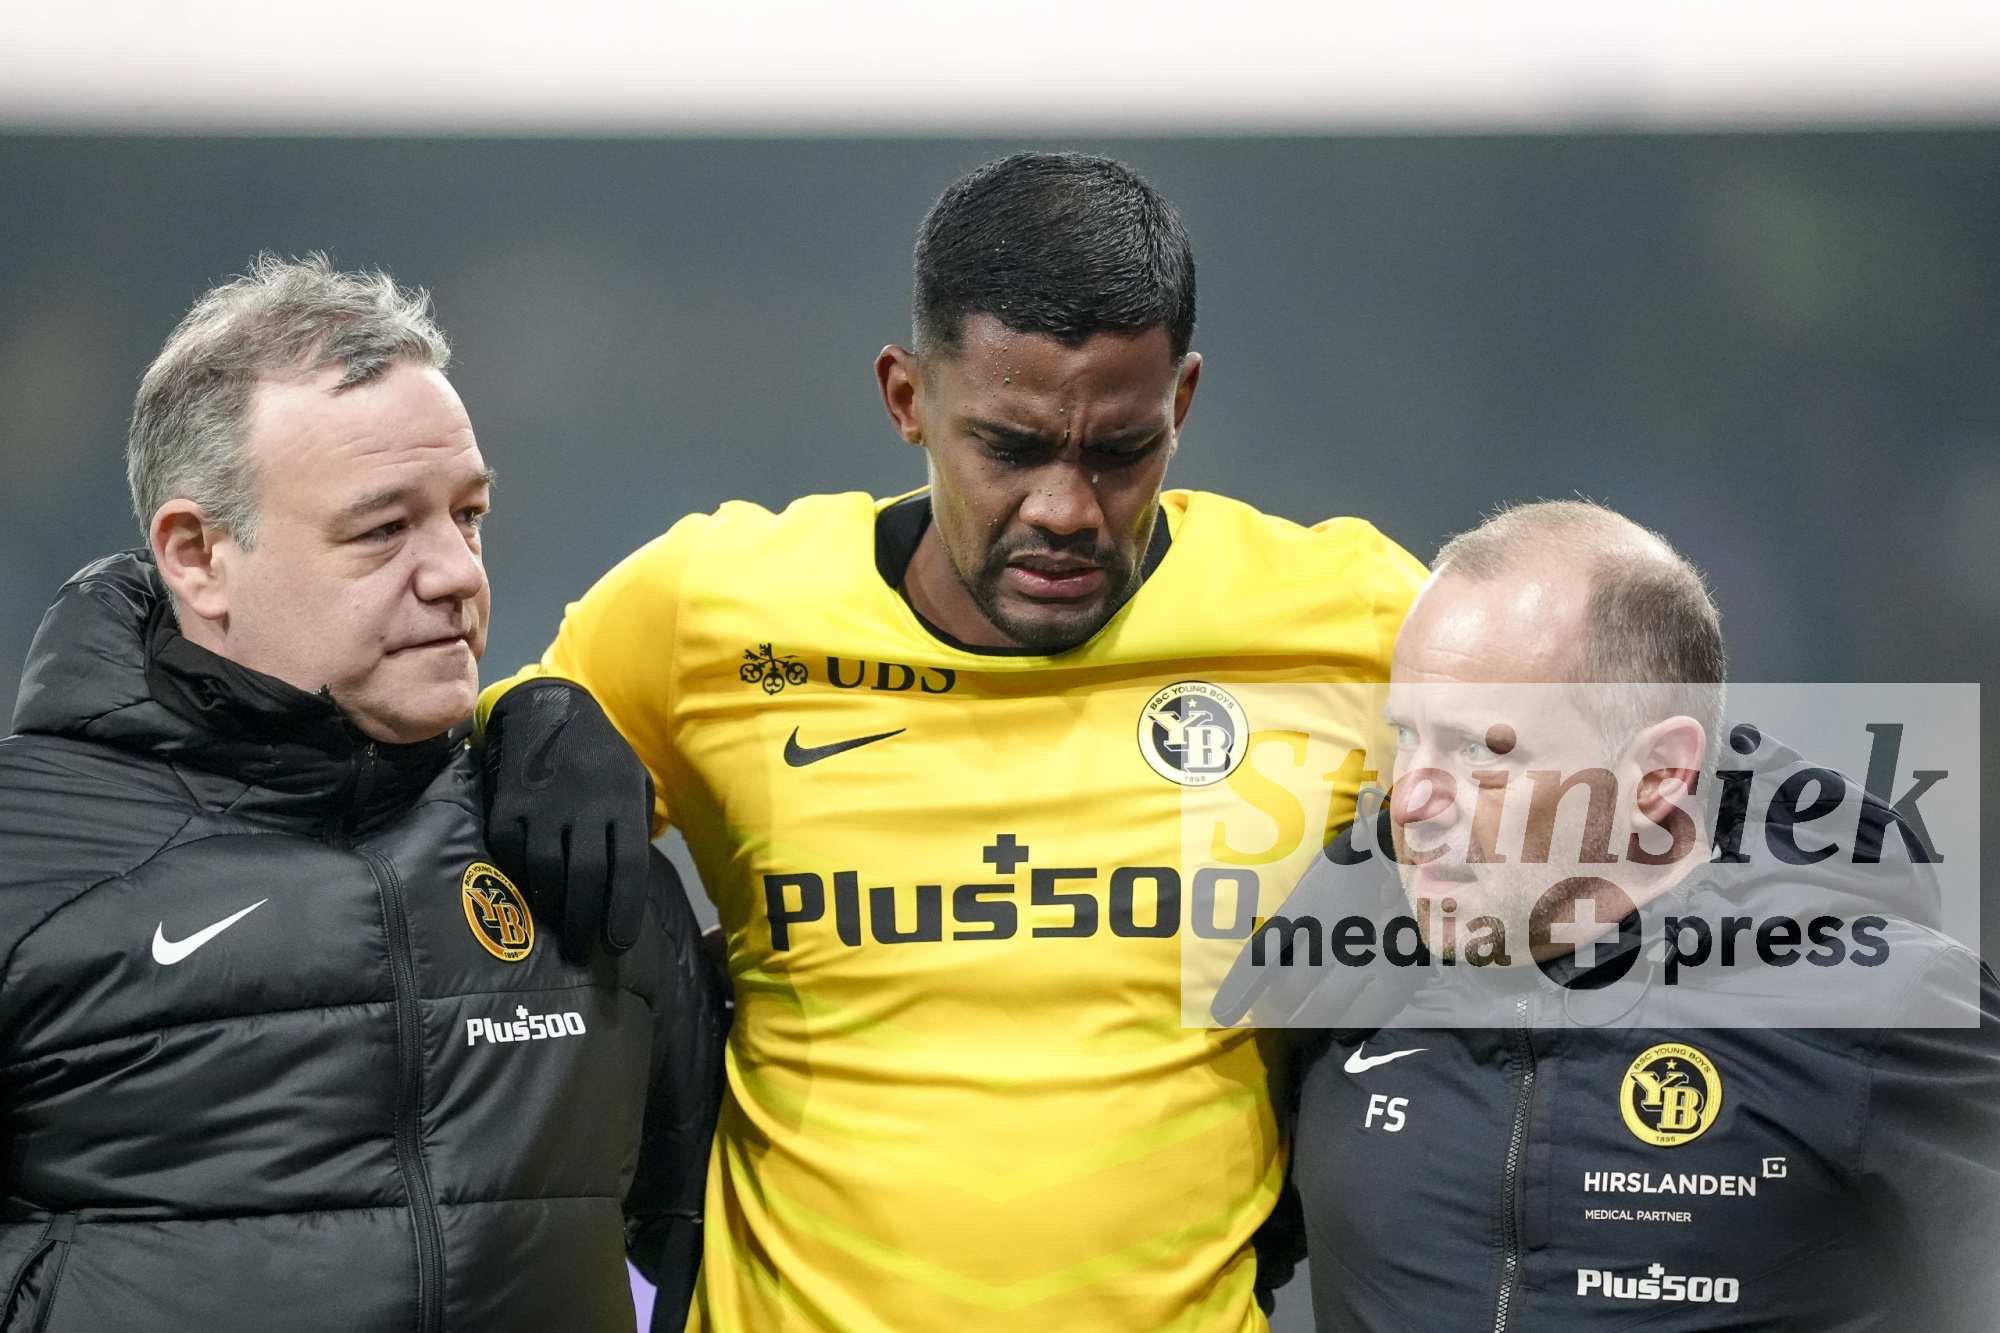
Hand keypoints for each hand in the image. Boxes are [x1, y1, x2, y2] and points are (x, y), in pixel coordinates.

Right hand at [483, 680, 652, 963]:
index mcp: (621, 799)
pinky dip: (523, 879)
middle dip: (586, 922)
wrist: (547, 711)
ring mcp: (541, 806)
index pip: (628, 866)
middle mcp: (583, 805)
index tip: (618, 944)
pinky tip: (533, 890)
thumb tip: (632, 885)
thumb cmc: (601, 756)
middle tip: (584, 950)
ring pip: (546, 871)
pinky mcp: (507, 808)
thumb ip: (635, 827)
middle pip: (586, 876)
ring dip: (554, 908)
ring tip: (561, 926)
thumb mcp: (634, 780)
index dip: (624, 911)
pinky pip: (514, 856)